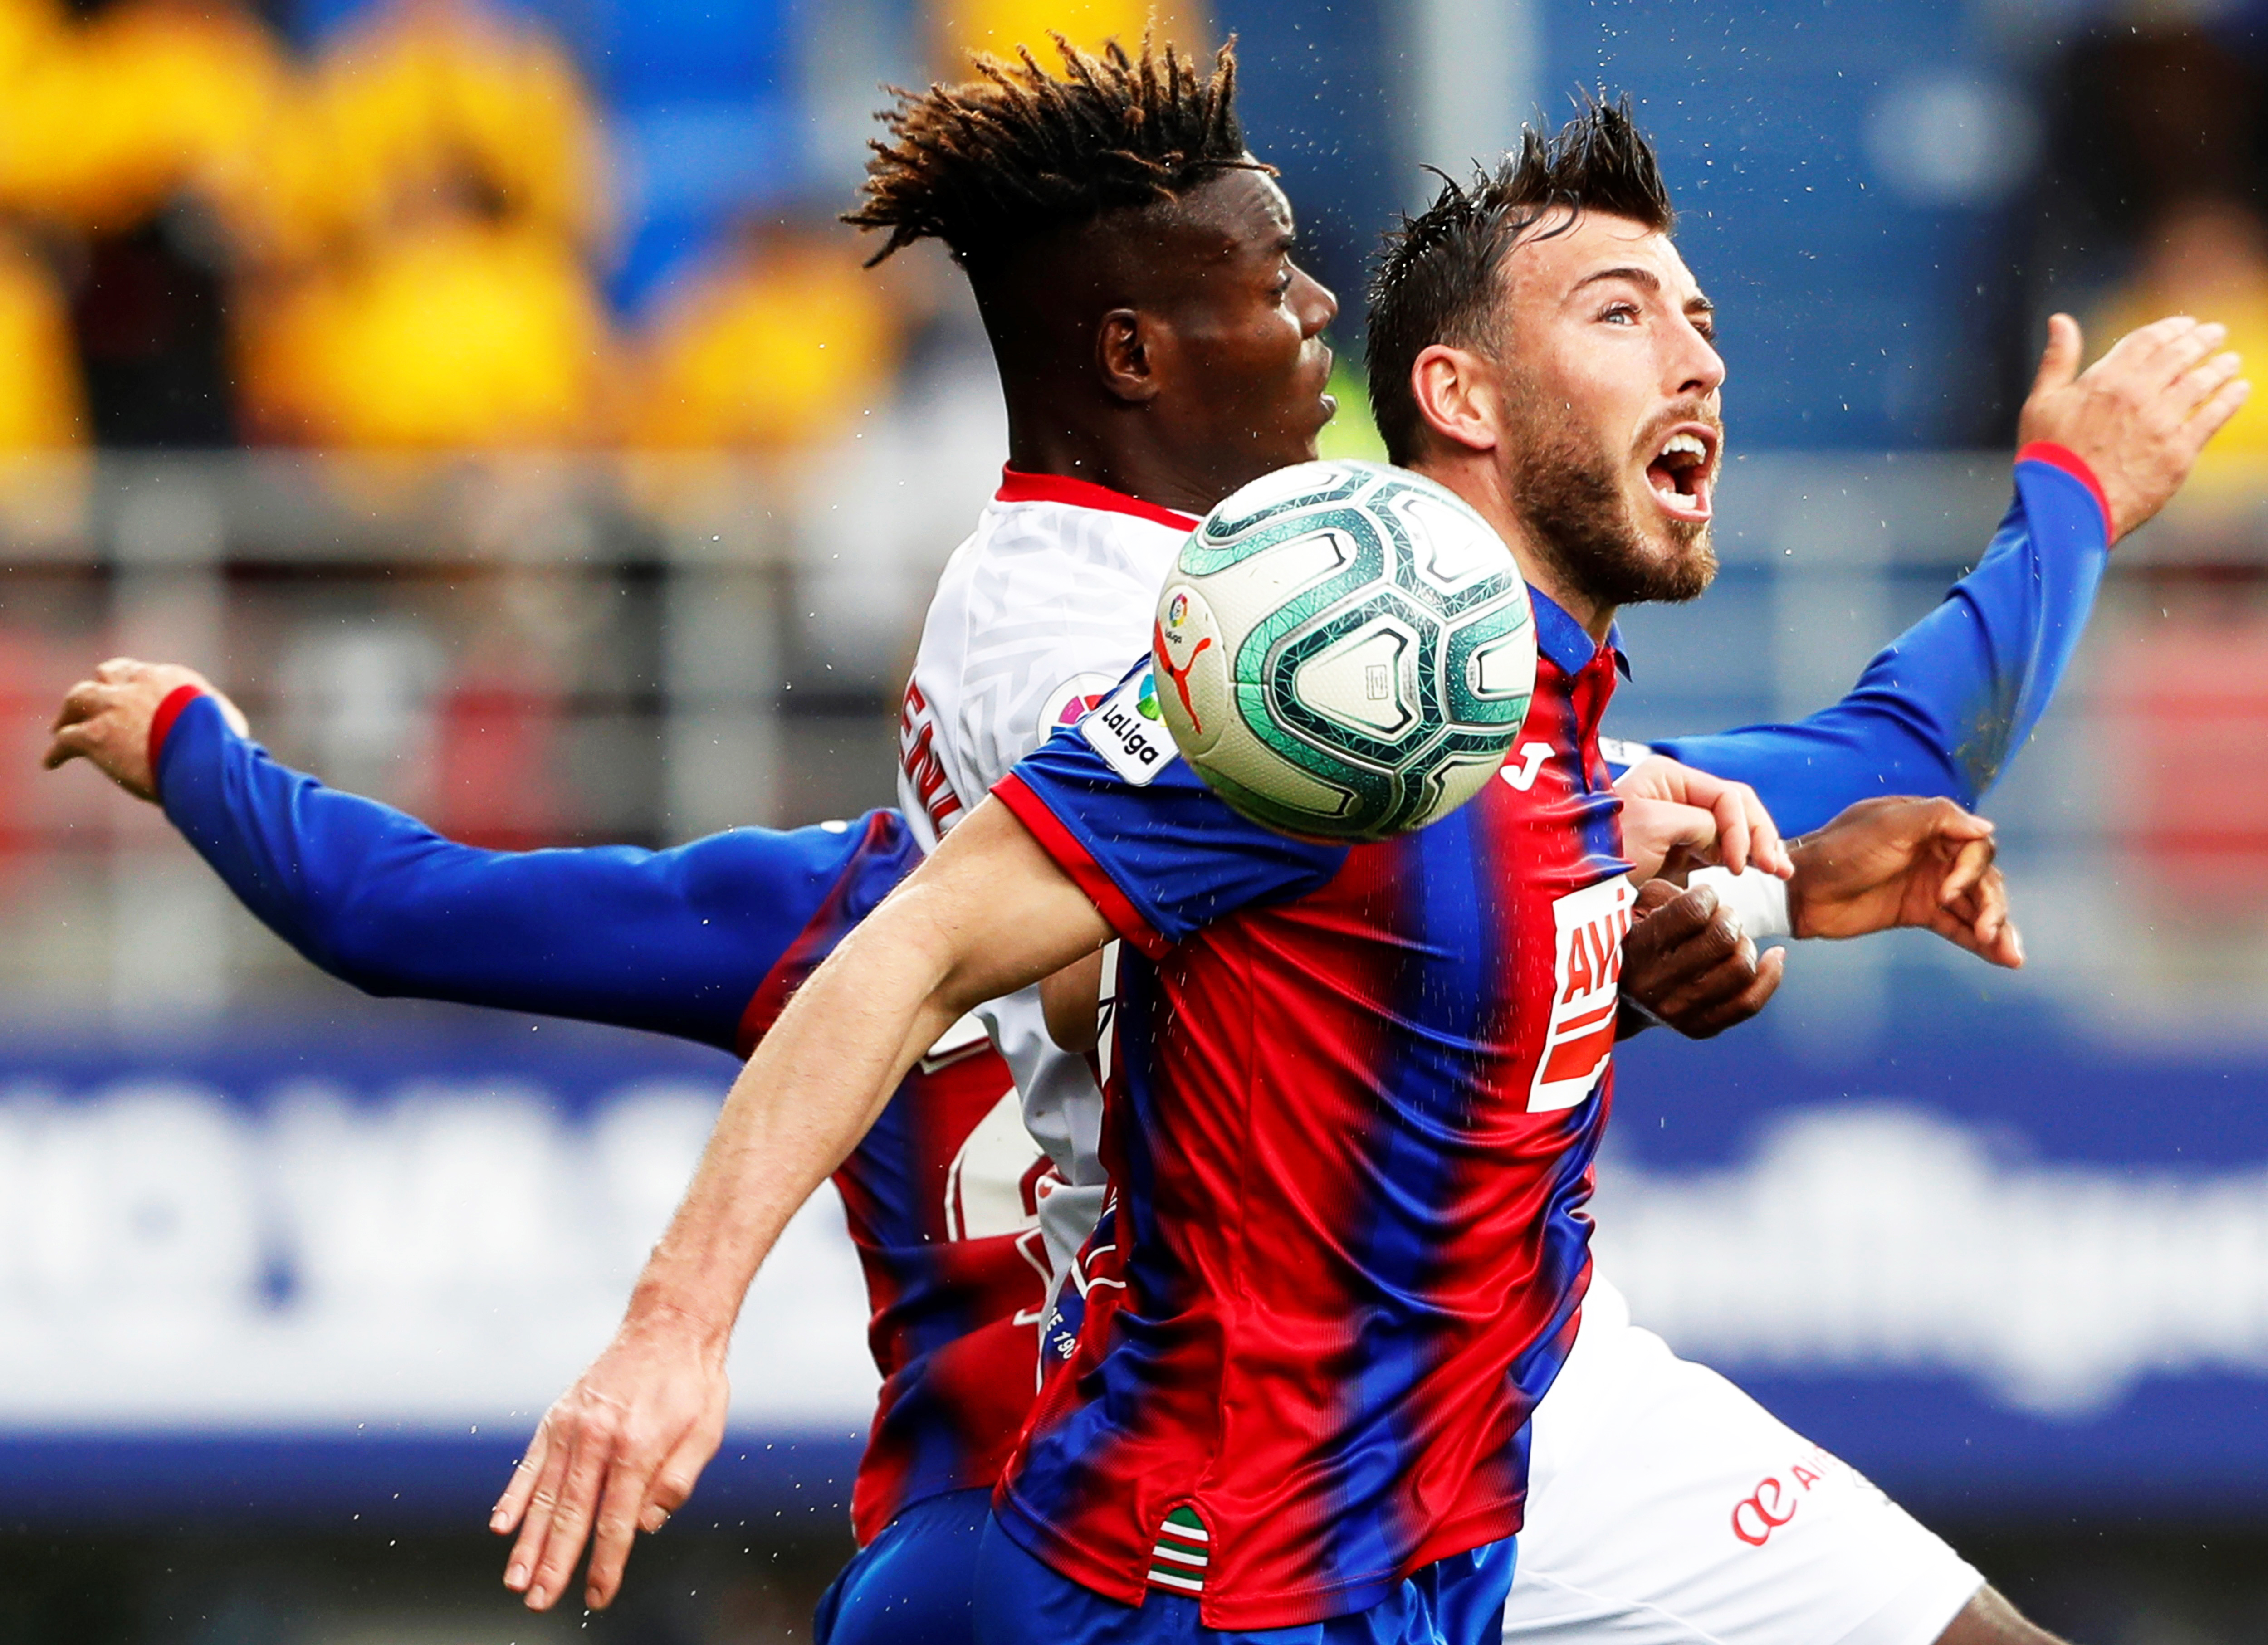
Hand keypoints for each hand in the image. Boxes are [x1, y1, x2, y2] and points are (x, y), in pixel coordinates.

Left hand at [43, 657, 247, 800]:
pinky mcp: (94, 735)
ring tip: (60, 729)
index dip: (127, 684)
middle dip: (97, 689)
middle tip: (89, 705)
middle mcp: (136, 685)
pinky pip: (65, 740)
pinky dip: (57, 751)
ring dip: (68, 714)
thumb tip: (215, 726)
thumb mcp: (224, 721)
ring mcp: (112, 708)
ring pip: (77, 699)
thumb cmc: (223, 746)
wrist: (201, 755)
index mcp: (169, 679)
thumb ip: (208, 715)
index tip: (125, 695)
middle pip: (105, 676)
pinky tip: (51, 762)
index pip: (138, 672)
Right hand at [492, 1309, 730, 1610]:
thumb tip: (645, 1526)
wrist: (669, 1325)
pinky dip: (515, 1495)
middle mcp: (598, 1438)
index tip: (597, 1596)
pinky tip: (502, 1525)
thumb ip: (676, 1481)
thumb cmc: (693, 1383)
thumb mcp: (706, 1432)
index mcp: (637, 1446)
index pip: (617, 1521)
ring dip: (528, 1541)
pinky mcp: (558, 1416)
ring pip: (544, 1494)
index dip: (606, 1563)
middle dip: (555, 1563)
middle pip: (572, 1514)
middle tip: (539, 1602)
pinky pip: (531, 1462)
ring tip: (516, 1579)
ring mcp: (572, 1426)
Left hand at [1614, 754, 1791, 878]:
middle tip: (1779, 869)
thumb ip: (1697, 824)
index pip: (1727, 796)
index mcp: (1670, 777)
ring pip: (1734, 828)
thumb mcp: (1653, 826)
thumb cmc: (1602, 843)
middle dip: (1760, 835)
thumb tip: (1720, 839)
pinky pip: (1721, 847)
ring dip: (1758, 847)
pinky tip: (1758, 872)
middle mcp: (1678, 793)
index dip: (1742, 830)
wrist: (1571, 874)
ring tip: (1779, 872)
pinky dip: (1742, 858)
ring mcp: (1680, 820)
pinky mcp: (1679, 847)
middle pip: (1737, 808)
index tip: (1740, 865)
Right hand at [1620, 875, 1783, 1039]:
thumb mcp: (1633, 910)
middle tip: (1721, 918)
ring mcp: (1680, 1010)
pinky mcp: (1700, 1027)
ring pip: (1740, 969)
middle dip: (1729, 919)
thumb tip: (1708, 897)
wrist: (1618, 1001)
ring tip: (1734, 940)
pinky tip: (1773, 956)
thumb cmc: (1632, 944)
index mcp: (1639, 949)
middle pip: (1722, 938)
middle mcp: (1657, 984)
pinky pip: (1750, 1003)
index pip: (1692, 911)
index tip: (1704, 897)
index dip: (1707, 896)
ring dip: (1745, 945)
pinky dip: (1770, 975)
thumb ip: (1664, 894)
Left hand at [1786, 796, 2021, 967]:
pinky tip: (2002, 958)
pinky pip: (1958, 927)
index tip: (1947, 891)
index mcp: (1933, 827)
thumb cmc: (1841, 849)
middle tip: (1989, 931)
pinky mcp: (1919, 913)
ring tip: (2010, 954)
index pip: (1977, 846)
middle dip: (1993, 905)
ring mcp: (1930, 886)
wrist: (1803, 888)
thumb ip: (1939, 818)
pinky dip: (1979, 942)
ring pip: (1976, 906)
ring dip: (1997, 927)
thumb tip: (1986, 826)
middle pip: (1983, 879)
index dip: (1971, 870)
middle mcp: (1937, 855)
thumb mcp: (1888, 823)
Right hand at [2018, 313, 2248, 542]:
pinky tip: (2240, 390)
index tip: (2185, 324)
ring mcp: (2163, 423)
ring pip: (2202, 382)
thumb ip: (2057, 359)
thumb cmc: (2047, 458)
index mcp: (2106, 379)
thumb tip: (2060, 320)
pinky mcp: (2180, 452)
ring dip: (2220, 367)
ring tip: (2230, 362)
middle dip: (2202, 339)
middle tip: (2215, 334)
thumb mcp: (2041, 403)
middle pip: (2181, 355)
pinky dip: (2231, 399)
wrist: (2064, 509)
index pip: (2149, 339)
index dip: (2170, 328)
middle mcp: (2139, 394)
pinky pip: (2214, 416)